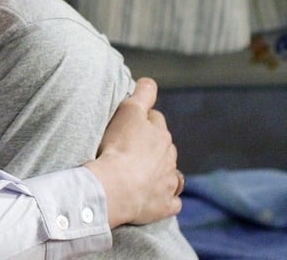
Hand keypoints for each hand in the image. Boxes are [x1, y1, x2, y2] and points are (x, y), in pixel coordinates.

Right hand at [84, 78, 182, 226]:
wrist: (115, 187)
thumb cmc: (118, 147)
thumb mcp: (129, 110)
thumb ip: (143, 94)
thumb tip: (150, 82)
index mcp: (161, 134)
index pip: (155, 121)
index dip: (142, 121)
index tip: (127, 126)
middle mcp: (169, 158)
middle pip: (163, 147)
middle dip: (152, 147)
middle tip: (130, 150)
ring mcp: (168, 183)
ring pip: (171, 173)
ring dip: (160, 172)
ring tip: (141, 174)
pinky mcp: (164, 205)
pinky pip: (171, 201)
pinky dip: (166, 199)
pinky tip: (155, 198)